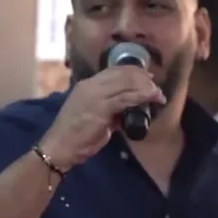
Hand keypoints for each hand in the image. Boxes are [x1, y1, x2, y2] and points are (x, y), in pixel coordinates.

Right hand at [39, 66, 165, 168]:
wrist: (59, 146)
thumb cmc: (73, 135)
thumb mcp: (90, 115)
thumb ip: (106, 109)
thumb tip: (122, 112)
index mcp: (85, 86)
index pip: (113, 70)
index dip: (132, 71)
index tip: (146, 77)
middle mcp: (90, 86)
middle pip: (123, 73)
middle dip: (142, 78)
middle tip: (155, 86)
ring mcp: (95, 95)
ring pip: (127, 83)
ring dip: (146, 87)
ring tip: (158, 95)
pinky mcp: (102, 108)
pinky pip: (127, 98)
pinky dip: (142, 96)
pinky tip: (153, 97)